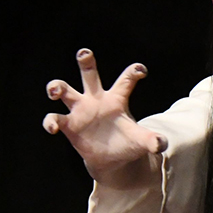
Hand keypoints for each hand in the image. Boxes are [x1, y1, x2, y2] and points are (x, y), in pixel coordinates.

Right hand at [42, 49, 167, 182]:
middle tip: (84, 52)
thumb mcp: (141, 141)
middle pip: (89, 74)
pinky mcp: (68, 125)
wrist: (111, 159)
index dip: (133, 72)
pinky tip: (53, 127)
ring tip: (55, 91)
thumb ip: (152, 141)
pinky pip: (55, 118)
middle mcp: (96, 99)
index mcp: (117, 99)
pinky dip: (51, 122)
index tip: (141, 70)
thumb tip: (161, 144)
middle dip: (86, 61)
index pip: (126, 80)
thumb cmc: (127, 143)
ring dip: (56, 87)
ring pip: (65, 89)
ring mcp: (80, 110)